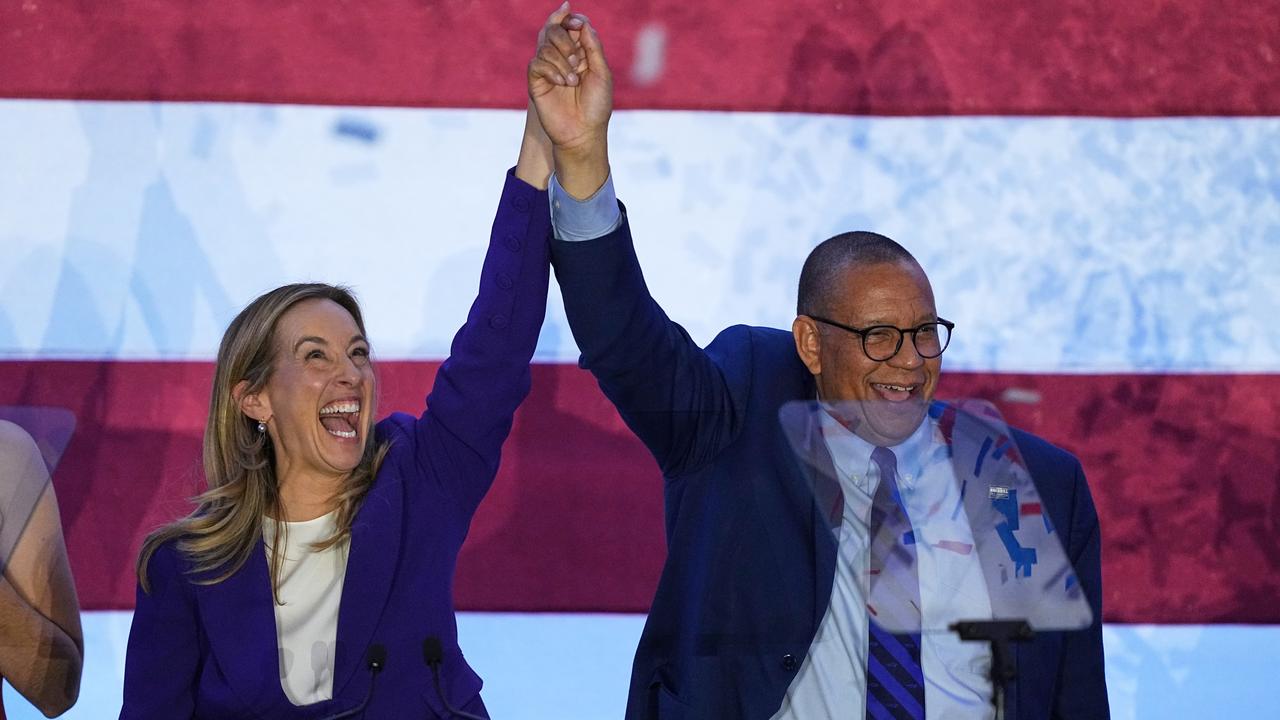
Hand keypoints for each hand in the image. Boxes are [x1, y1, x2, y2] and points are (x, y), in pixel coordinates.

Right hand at [528, 3, 612, 197]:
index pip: (570, 25)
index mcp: (580, 53)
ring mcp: (548, 69)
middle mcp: (563, 57)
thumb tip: (583, 22)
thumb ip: (593, 47)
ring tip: (573, 82)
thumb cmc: (596, 106)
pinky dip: (551, 70)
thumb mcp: (601, 73)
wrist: (583, 133)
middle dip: (565, 39)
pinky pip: (537, 64)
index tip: (578, 24)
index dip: (571, 20)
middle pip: (554, 30)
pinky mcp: (536, 82)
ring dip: (562, 61)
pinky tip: (562, 84)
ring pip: (545, 46)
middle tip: (577, 61)